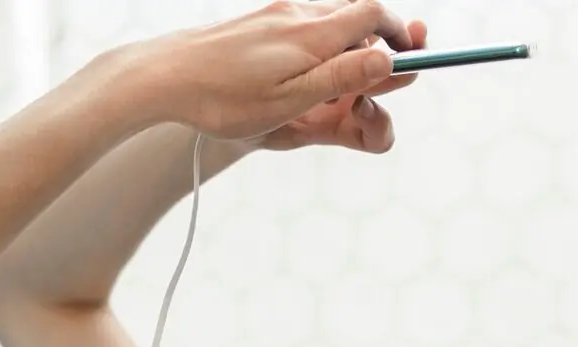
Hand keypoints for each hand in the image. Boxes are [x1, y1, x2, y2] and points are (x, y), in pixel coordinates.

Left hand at [136, 0, 416, 141]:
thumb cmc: (224, 99)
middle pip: (357, 14)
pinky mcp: (259, 21)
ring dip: (350, 44)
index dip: (400, 34)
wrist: (164, 76)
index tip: (412, 57)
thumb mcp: (290, 101)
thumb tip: (389, 58)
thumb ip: (342, 78)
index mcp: (313, 35)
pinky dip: (321, 45)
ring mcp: (276, 14)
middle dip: (379, 41)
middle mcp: (298, 14)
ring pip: (331, 20)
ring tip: (347, 82)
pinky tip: (306, 73)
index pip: (375, 15)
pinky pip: (305, 26)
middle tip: (389, 72)